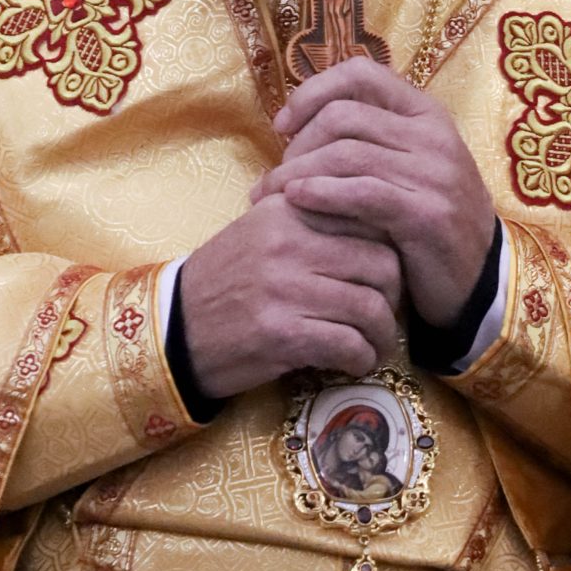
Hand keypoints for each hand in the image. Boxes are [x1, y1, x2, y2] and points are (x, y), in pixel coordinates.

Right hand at [177, 194, 403, 399]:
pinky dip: (361, 359)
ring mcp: (284, 287)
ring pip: (371, 307)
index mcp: (287, 208)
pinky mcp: (282, 333)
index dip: (389, 248)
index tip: (383, 272)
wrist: (176, 328)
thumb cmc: (227, 278)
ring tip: (372, 343)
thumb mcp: (263, 229)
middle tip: (385, 312)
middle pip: (381, 263)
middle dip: (394, 296)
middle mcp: (287, 241)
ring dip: (381, 334)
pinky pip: (349, 345)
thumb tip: (379, 217)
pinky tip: (352, 362)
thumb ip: (313, 217)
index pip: (367, 217)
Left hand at [255, 57, 495, 329]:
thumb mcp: (407, 167)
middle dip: (298, 143)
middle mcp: (433, 134)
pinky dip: (320, 193)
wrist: (480, 279)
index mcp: (426, 112)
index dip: (313, 91)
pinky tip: (296, 201)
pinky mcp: (425, 212)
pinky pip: (360, 191)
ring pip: (345, 153)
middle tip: (276, 174)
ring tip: (270, 195)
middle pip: (342, 115)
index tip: (282, 124)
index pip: (361, 73)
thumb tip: (296, 123)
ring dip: (297, 173)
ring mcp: (433, 172)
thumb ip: (369, 139)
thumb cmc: (427, 220)